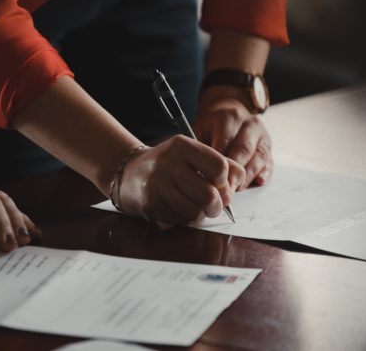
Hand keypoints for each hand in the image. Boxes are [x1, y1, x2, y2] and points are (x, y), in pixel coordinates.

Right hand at [117, 135, 244, 223]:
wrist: (130, 173)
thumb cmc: (170, 165)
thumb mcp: (194, 154)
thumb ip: (222, 165)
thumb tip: (235, 187)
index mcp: (183, 146)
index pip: (219, 167)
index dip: (225, 181)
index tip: (219, 184)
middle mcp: (168, 163)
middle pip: (209, 195)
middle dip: (217, 206)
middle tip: (214, 205)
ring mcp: (157, 185)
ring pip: (195, 211)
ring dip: (201, 214)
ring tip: (197, 207)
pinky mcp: (150, 204)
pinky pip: (180, 219)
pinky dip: (186, 219)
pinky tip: (180, 208)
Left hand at [193, 96, 273, 189]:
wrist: (229, 112)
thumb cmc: (211, 126)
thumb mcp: (200, 130)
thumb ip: (201, 149)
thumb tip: (200, 174)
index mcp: (230, 118)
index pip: (226, 143)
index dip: (219, 165)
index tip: (212, 182)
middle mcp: (249, 124)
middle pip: (244, 150)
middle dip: (235, 173)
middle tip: (225, 191)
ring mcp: (262, 135)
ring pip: (259, 157)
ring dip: (248, 176)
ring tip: (237, 190)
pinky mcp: (269, 147)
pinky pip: (269, 162)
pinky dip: (264, 173)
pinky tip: (258, 182)